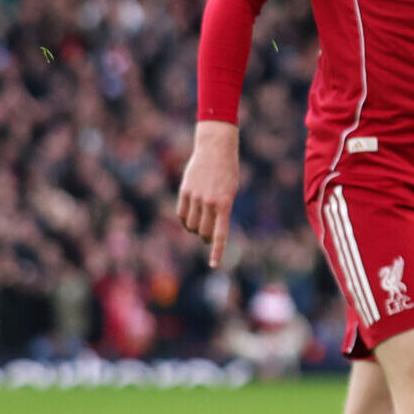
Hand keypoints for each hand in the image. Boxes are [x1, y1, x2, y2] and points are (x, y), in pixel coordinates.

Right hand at [177, 121, 241, 267]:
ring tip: (200, 223)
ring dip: (195, 229)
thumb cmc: (228, 171)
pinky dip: (185, 220)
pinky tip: (190, 218)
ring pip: (191, 225)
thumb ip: (222, 210)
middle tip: (208, 235)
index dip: (217, 251)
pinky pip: (181, 214)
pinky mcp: (184, 191)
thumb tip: (210, 231)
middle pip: (203, 232)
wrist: (216, 148)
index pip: (220, 234)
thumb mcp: (232, 191)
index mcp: (225, 203)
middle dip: (206, 237)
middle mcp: (209, 202)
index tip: (213, 265)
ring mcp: (195, 197)